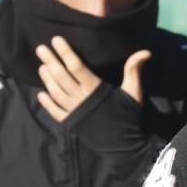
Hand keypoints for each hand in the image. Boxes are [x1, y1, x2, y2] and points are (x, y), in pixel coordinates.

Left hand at [36, 36, 150, 122]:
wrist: (125, 147)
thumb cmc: (129, 117)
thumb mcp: (134, 92)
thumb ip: (134, 70)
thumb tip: (146, 51)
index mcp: (96, 88)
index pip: (76, 66)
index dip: (65, 52)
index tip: (56, 40)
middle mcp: (81, 98)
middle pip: (61, 76)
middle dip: (50, 61)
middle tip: (40, 49)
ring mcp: (74, 111)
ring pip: (56, 92)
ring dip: (47, 79)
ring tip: (41, 67)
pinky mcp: (71, 123)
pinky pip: (55, 112)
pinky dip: (47, 103)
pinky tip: (40, 94)